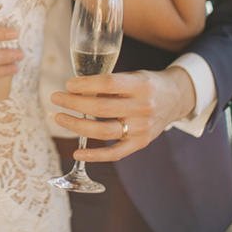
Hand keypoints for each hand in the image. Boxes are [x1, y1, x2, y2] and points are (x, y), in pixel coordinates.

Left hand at [50, 66, 196, 161]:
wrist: (176, 98)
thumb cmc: (146, 85)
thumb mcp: (132, 76)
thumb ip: (108, 84)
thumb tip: (74, 89)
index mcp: (141, 86)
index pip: (108, 84)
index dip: (85, 84)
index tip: (68, 84)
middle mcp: (143, 108)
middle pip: (102, 108)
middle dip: (73, 103)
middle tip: (56, 98)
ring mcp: (143, 128)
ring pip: (104, 131)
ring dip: (77, 125)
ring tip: (59, 117)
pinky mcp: (141, 143)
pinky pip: (115, 153)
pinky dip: (95, 155)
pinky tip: (76, 153)